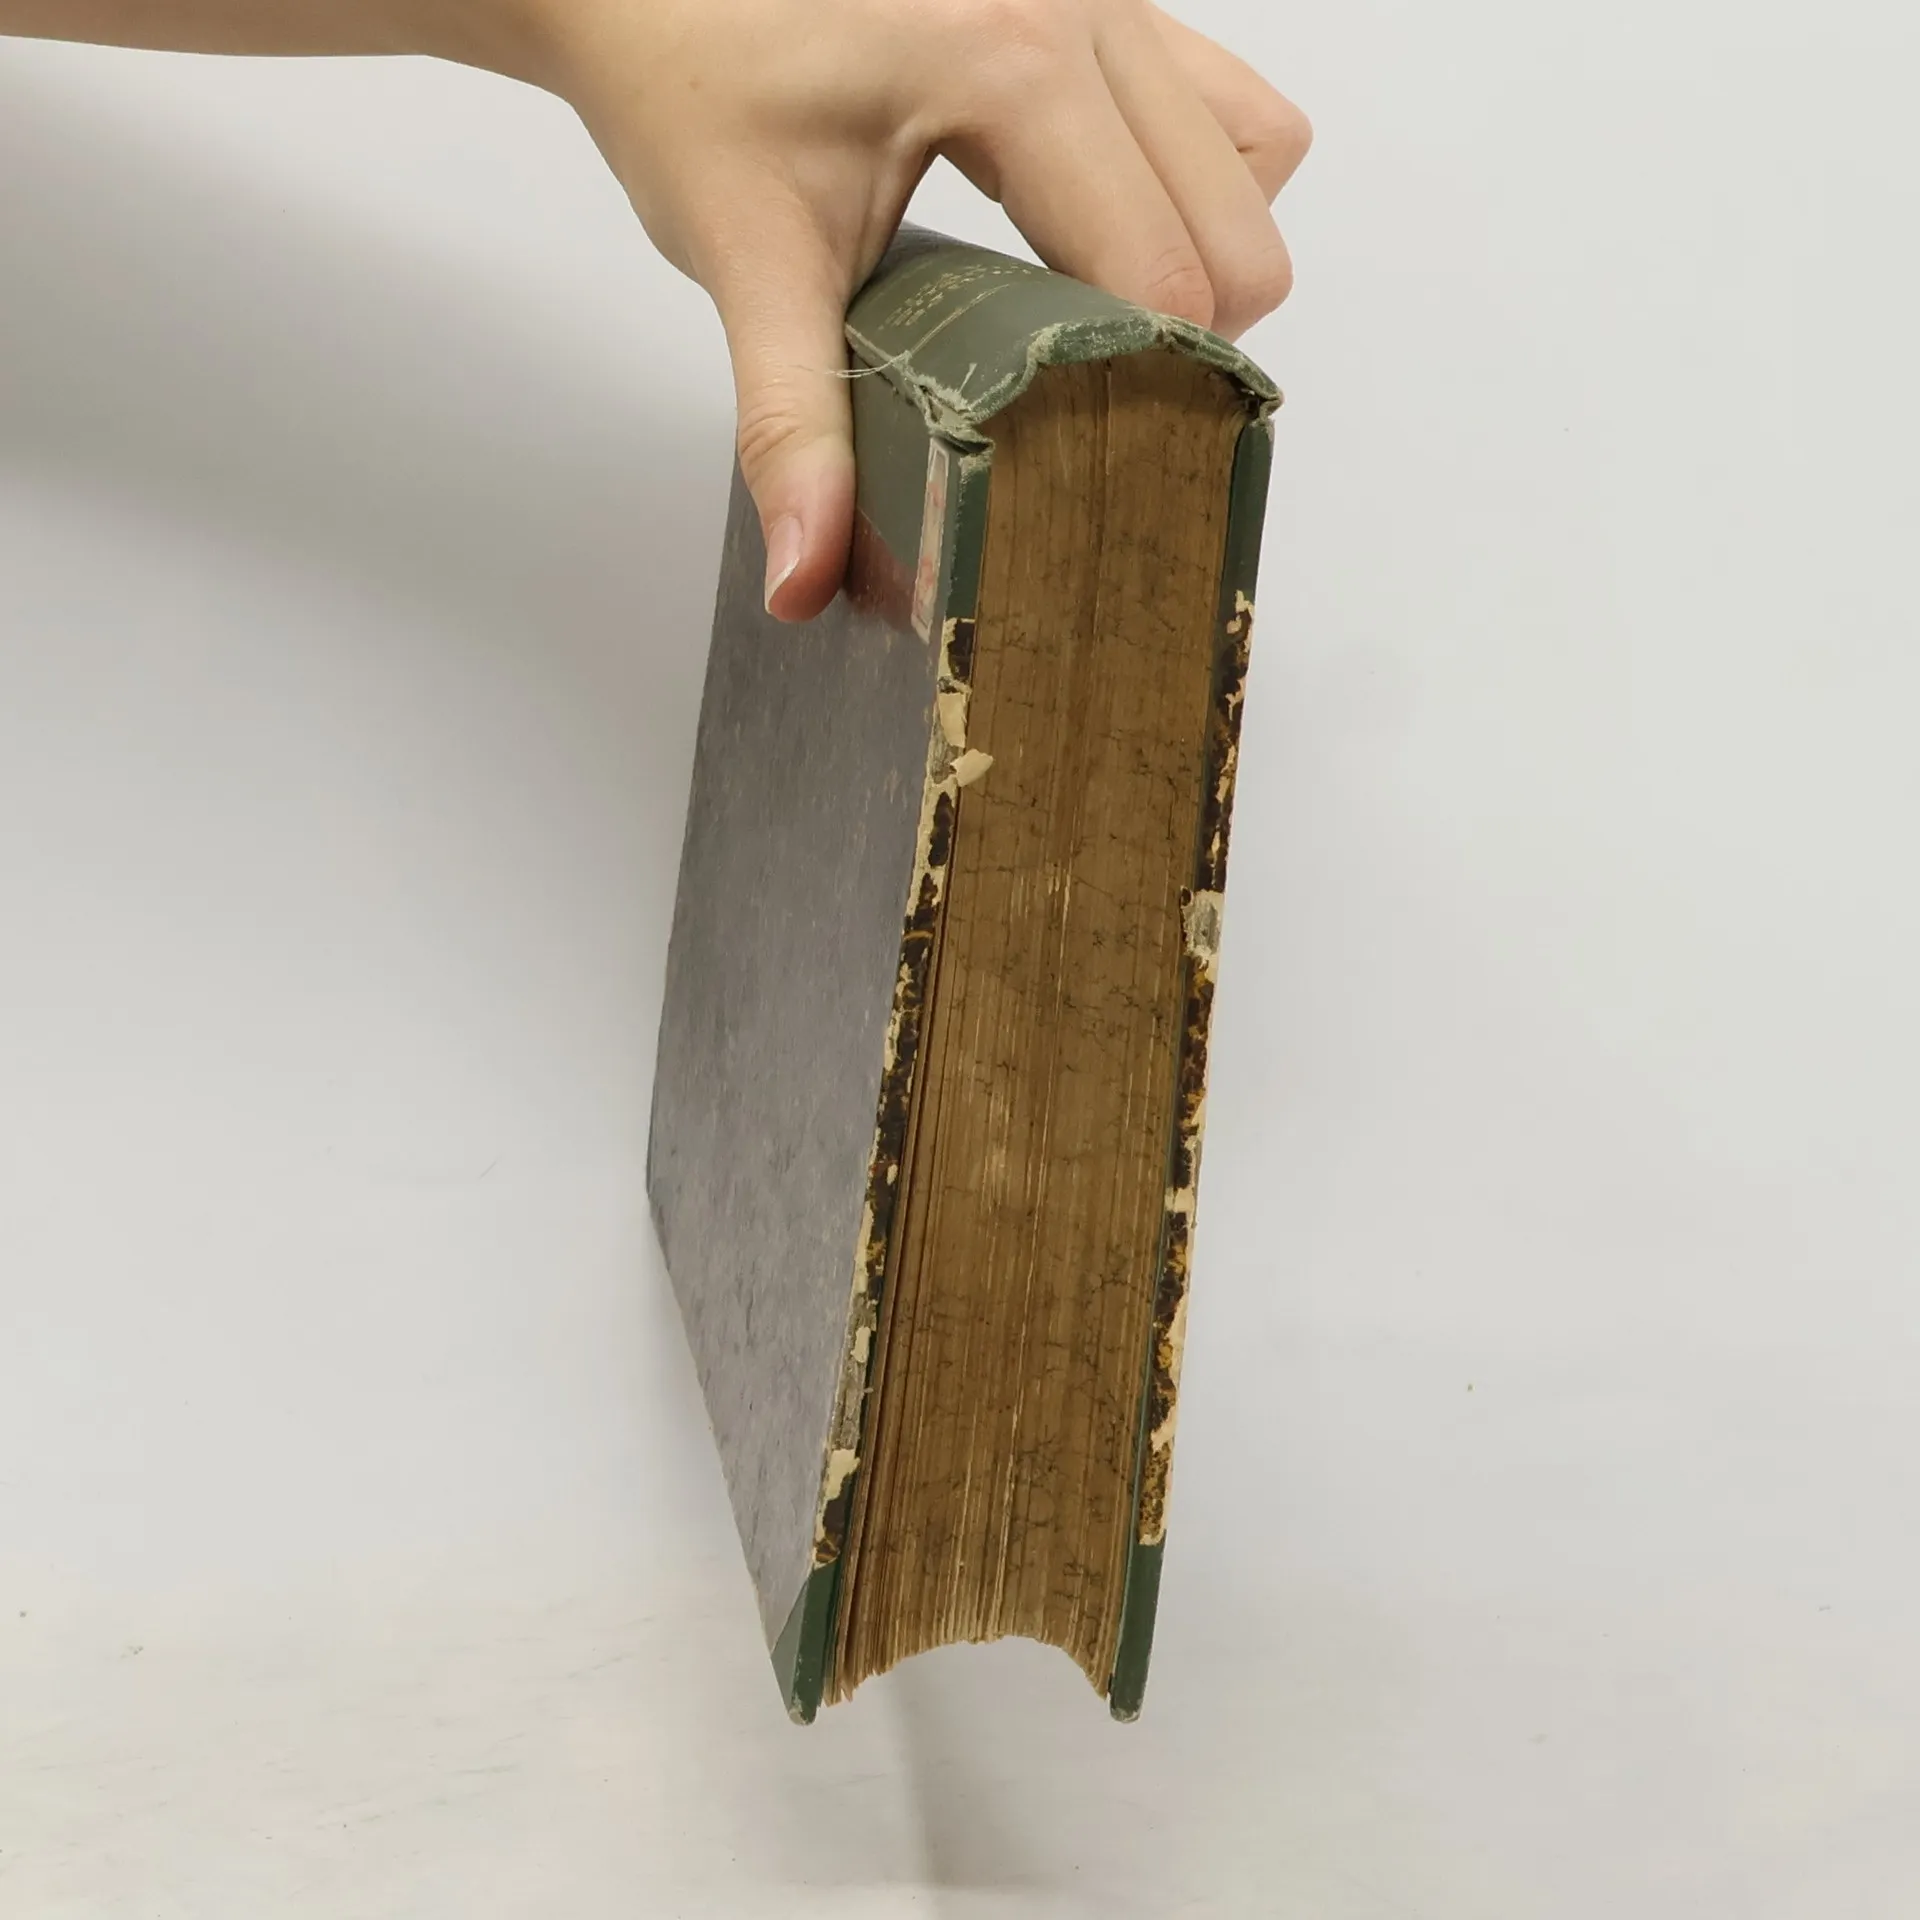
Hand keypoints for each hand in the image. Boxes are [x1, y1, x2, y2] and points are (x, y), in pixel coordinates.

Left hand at [545, 0, 1309, 617]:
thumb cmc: (690, 85)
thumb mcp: (747, 259)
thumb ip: (792, 422)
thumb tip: (807, 572)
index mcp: (1011, 64)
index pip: (1164, 274)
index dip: (1145, 389)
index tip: (1085, 454)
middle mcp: (1083, 6)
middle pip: (1237, 230)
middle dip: (1182, 340)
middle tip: (1081, 396)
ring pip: (1255, 156)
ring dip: (1203, 256)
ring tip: (1097, 315)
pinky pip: (1221, 98)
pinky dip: (1195, 180)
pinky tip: (1097, 227)